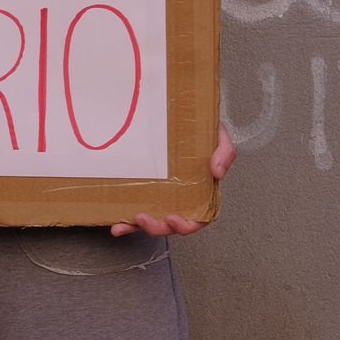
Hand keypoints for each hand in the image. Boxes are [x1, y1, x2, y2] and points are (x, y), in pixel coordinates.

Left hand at [110, 124, 234, 238]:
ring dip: (136, 227)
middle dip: (157, 227)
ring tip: (122, 225)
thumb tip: (217, 172)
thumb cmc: (202, 129)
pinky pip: (135, 205)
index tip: (173, 218)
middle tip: (143, 218)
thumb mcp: (220, 137)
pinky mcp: (145, 186)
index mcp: (201, 193)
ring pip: (151, 219)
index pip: (198, 218)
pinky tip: (115, 222)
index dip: (187, 225)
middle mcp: (181, 198)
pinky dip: (125, 218)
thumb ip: (225, 153)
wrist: (183, 113)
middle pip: (171, 224)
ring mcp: (162, 194)